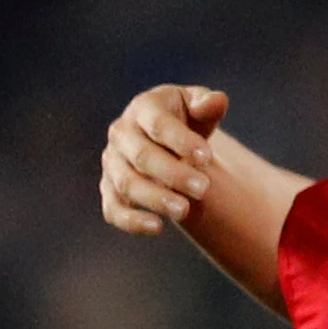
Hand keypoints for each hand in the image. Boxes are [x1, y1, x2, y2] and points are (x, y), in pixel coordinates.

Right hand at [99, 84, 229, 235]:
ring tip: (184, 211)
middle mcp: (122, 133)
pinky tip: (157, 227)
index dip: (182, 141)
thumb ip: (207, 104)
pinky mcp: (110, 188)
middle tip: (203, 189)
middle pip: (142, 156)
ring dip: (155, 198)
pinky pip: (113, 208)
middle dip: (172, 174)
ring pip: (127, 183)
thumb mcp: (198, 107)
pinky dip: (130, 220)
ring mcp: (113, 162)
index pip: (159, 124)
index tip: (207, 157)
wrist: (166, 140)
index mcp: (144, 108)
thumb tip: (217, 101)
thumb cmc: (187, 120)